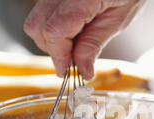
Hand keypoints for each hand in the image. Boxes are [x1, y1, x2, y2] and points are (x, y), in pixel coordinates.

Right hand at [24, 0, 145, 79]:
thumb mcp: (118, 19)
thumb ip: (95, 44)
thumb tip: (82, 70)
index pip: (55, 31)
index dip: (59, 56)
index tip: (66, 71)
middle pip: (38, 27)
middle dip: (53, 49)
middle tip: (73, 60)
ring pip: (35, 20)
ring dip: (50, 39)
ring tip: (74, 43)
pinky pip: (41, 12)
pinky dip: (51, 27)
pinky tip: (71, 29)